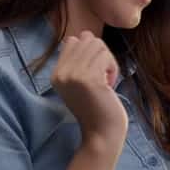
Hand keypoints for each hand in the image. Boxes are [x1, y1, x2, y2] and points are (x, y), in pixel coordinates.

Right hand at [51, 31, 127, 146]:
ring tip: (106, 82)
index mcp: (56, 74)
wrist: (101, 134)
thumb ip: (79, 61)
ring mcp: (73, 75)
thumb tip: (85, 34)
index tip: (95, 73)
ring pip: (98, 45)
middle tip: (103, 77)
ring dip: (108, 62)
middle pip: (87, 39)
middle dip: (102, 55)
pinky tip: (109, 86)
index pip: (73, 41)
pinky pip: (106, 56)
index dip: (90, 52)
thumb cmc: (98, 108)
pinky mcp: (88, 79)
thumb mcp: (80, 83)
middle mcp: (60, 73)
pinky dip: (113, 68)